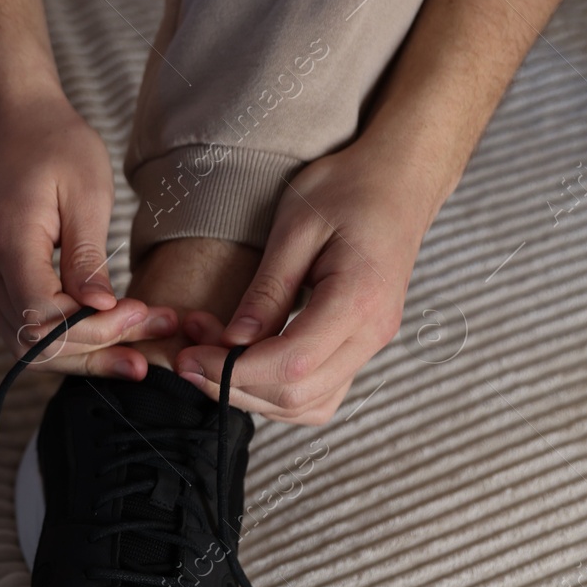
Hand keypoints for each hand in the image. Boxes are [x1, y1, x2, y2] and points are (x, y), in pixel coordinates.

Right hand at [0, 97, 176, 378]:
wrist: (12, 125)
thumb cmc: (53, 146)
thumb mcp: (86, 192)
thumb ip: (88, 256)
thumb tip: (100, 308)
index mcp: (8, 244)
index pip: (43, 317)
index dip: (93, 328)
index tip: (139, 312)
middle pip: (34, 344)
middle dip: (96, 351)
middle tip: (151, 342)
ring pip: (28, 347)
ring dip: (84, 356)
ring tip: (137, 354)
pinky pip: (28, 330)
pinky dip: (68, 342)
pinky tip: (108, 338)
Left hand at [173, 141, 437, 423]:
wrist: (399, 181)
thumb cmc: (347, 190)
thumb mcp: (295, 228)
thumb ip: (266, 291)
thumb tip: (232, 342)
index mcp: (359, 300)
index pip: (290, 363)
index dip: (232, 371)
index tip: (189, 356)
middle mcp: (372, 333)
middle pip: (296, 394)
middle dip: (232, 386)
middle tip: (188, 357)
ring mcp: (371, 345)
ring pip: (307, 405)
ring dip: (250, 395)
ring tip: (209, 357)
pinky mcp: (361, 348)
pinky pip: (319, 395)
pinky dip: (276, 394)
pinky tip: (243, 366)